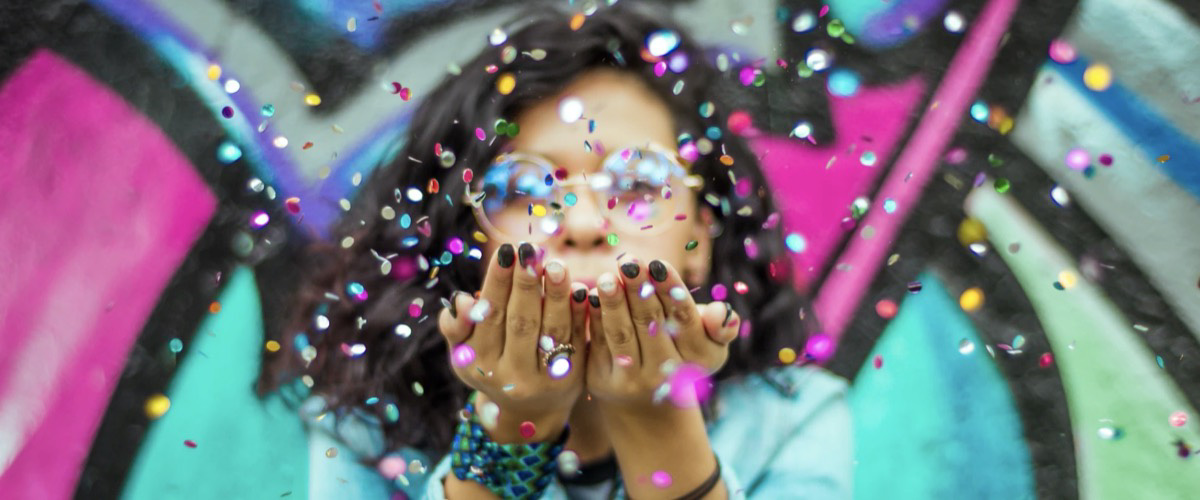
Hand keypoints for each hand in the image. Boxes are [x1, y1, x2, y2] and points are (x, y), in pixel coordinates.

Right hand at [437, 242, 588, 442]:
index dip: (498, 282)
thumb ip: (456, 326)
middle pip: (521, 322)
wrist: (528, 410)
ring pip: (551, 330)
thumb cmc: (490, 365)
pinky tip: (580, 289)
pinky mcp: (572, 379)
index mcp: (479, 363)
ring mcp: (543, 380)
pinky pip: (576, 340)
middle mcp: (510, 375)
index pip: (489, 315)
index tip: (506, 251)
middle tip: (530, 251)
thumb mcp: (464, 352)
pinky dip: (578, 314)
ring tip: (556, 264)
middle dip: (526, 284)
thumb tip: (462, 301)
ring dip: (555, 295)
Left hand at [583, 257, 739, 413]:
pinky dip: (593, 318)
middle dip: (639, 290)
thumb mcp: (709, 342)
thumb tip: (722, 312)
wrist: (648, 400)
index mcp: (697, 359)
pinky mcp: (602, 381)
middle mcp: (665, 373)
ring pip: (622, 334)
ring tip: (607, 277)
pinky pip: (598, 343)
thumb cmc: (681, 351)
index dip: (670, 291)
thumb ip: (721, 325)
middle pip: (651, 324)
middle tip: (629, 262)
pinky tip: (587, 295)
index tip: (658, 264)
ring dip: (613, 303)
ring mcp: (633, 380)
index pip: (684, 320)